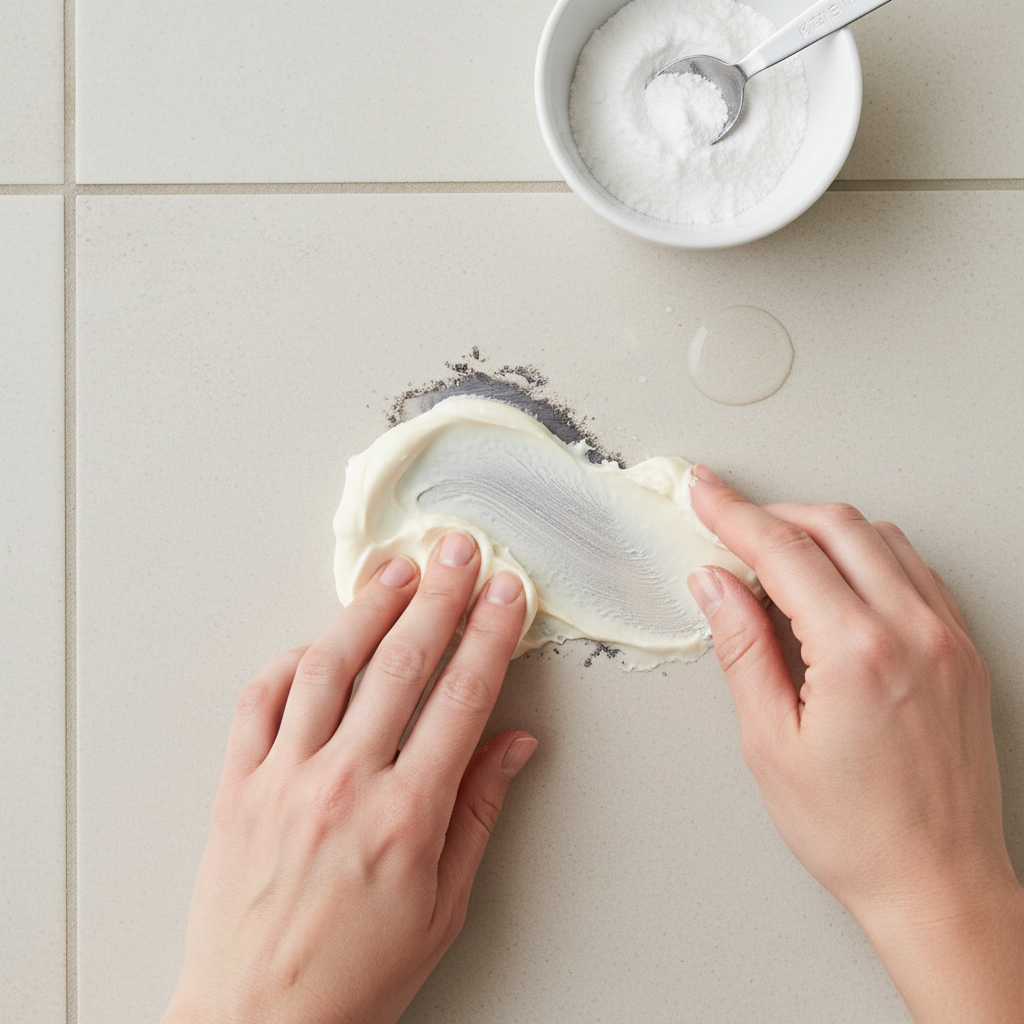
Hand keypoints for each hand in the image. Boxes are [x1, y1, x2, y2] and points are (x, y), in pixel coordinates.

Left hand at [161, 531, 534, 1023]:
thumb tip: (515, 744)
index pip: (462, 697)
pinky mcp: (237, 784)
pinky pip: (259, 701)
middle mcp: (344, 784)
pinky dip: (289, 661)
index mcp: (406, 816)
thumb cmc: (356, 976)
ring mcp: (284, 778)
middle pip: (401, 664)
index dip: (490, 635)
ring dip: (367, 610)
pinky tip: (316, 641)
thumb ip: (478, 812)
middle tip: (458, 552)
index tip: (507, 593)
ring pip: (328, 666)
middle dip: (438, 596)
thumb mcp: (442, 905)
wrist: (256, 1022)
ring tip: (395, 571)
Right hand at [687, 466, 1022, 1023]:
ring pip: (881, 538)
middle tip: (729, 521)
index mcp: (859, 653)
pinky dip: (869, 555)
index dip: (733, 514)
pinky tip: (838, 580)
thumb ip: (742, 648)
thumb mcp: (772, 743)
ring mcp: (947, 637)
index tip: (704, 492)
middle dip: (775, 513)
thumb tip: (716, 583)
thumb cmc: (856, 831)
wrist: (938, 882)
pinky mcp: (964, 650)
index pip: (783, 552)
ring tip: (778, 555)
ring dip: (823, 529)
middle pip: (836, 526)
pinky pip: (915, 570)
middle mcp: (913, 631)